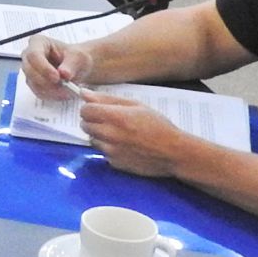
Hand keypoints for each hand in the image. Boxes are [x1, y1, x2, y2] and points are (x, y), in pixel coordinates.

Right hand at [20, 36, 92, 98]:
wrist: (78, 67)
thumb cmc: (75, 57)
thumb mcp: (78, 56)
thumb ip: (71, 64)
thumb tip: (64, 74)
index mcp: (38, 42)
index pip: (34, 55)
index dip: (44, 68)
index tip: (57, 77)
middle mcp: (30, 56)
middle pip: (30, 70)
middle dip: (47, 81)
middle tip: (64, 86)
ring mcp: (30, 70)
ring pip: (33, 83)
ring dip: (51, 90)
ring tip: (68, 90)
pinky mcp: (33, 83)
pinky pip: (38, 92)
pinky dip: (52, 95)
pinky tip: (63, 92)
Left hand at [77, 92, 193, 176]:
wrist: (173, 153)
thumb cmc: (158, 126)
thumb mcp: (136, 105)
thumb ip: (108, 99)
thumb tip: (85, 93)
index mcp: (114, 117)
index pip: (85, 110)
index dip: (90, 108)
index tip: (99, 109)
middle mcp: (109, 134)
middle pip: (84, 125)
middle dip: (94, 121)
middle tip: (111, 121)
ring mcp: (110, 151)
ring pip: (92, 139)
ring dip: (100, 136)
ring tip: (120, 134)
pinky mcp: (114, 163)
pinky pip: (102, 153)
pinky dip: (109, 149)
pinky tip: (124, 146)